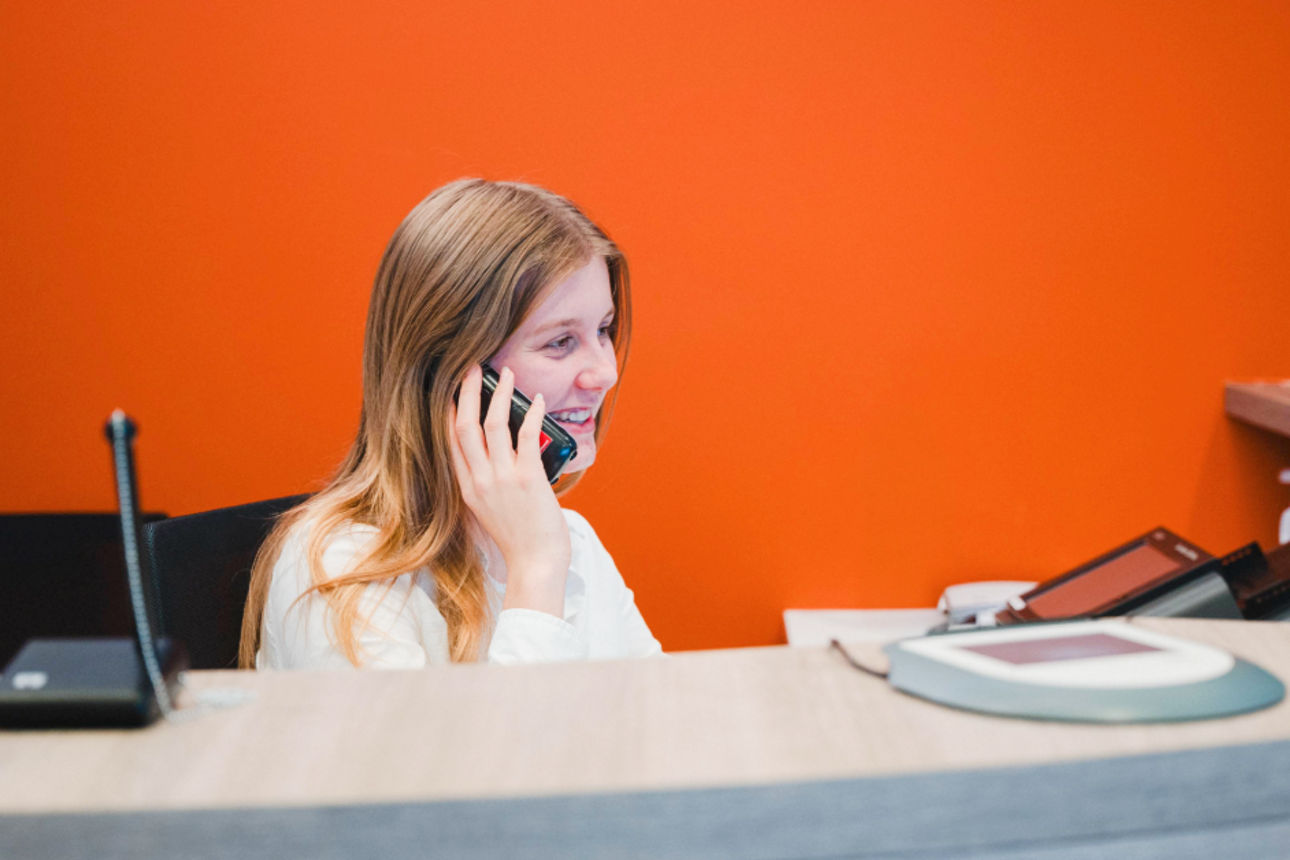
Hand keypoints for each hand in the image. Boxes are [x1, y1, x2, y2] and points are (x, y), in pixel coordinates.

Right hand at [449, 365, 570, 616]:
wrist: (535, 564)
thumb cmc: (520, 541)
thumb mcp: (491, 512)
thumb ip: (490, 485)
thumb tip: (504, 457)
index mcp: (468, 488)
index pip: (451, 441)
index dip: (450, 410)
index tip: (453, 389)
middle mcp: (480, 480)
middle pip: (464, 424)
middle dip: (467, 391)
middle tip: (473, 367)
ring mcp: (502, 478)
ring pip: (492, 423)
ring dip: (500, 393)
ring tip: (507, 374)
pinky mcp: (527, 478)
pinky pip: (526, 435)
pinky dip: (531, 413)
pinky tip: (536, 400)